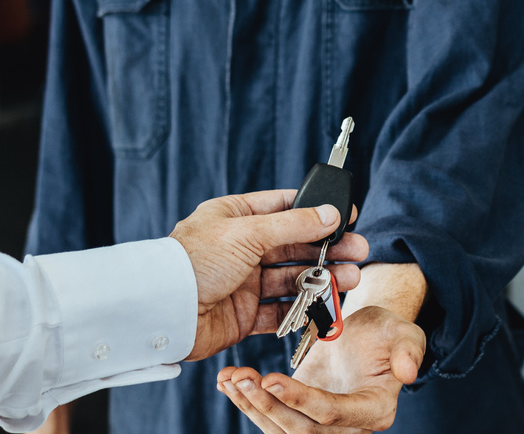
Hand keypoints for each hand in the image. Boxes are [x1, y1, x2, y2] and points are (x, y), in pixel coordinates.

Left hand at [168, 189, 367, 360]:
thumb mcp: (248, 232)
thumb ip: (293, 225)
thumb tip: (330, 213)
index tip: (347, 215)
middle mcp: (240, 248)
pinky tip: (326, 306)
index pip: (283, 208)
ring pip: (292, 278)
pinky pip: (281, 311)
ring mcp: (243, 282)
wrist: (164, 311)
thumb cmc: (194, 262)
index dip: (316, 211)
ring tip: (351, 279)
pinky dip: (304, 309)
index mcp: (235, 218)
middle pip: (294, 245)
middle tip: (358, 251)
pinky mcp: (244, 315)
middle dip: (327, 248)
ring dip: (322, 278)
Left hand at [214, 305, 426, 432]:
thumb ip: (409, 350)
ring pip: (280, 429)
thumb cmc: (387, 332)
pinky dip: (245, 400)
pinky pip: (270, 416)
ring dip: (251, 406)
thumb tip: (408, 373)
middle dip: (268, 407)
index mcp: (374, 410)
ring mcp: (319, 424)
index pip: (332, 414)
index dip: (301, 400)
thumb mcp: (404, 332)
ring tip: (230, 378)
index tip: (272, 379)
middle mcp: (346, 427)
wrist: (368, 333)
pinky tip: (226, 380)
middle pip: (301, 430)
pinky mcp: (297, 413)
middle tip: (242, 378)